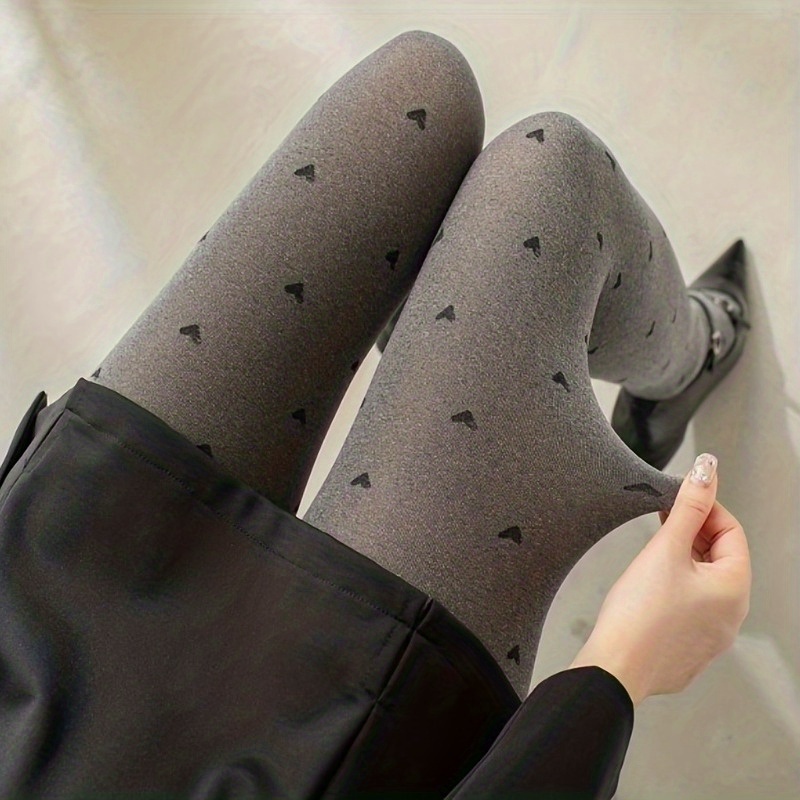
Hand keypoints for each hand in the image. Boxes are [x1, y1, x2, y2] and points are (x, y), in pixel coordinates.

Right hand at [569, 453, 751, 705]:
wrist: (615, 666)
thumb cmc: (639, 615)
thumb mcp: (665, 549)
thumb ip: (688, 506)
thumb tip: (708, 470)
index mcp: (734, 589)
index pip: (732, 531)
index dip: (706, 508)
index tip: (680, 497)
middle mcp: (731, 615)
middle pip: (720, 557)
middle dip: (693, 532)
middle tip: (663, 520)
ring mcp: (712, 635)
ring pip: (704, 582)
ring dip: (683, 559)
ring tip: (652, 552)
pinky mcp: (689, 648)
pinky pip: (690, 606)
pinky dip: (674, 586)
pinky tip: (648, 585)